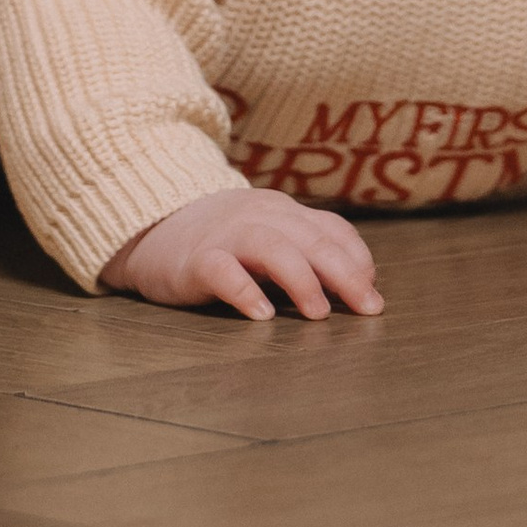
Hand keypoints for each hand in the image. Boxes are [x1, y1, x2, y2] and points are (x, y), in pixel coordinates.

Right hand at [102, 185, 384, 322]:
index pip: (330, 228)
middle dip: (344, 274)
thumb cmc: (223, 240)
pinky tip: (261, 315)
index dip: (357, 260)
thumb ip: (307, 251)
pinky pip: (222, 271)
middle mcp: (258, 216)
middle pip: (309, 238)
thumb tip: (361, 285)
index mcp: (281, 211)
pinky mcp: (196, 260)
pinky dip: (244, 291)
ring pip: (271, 248)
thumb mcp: (269, 234)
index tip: (373, 293)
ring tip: (319, 314)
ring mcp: (226, 235)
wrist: (152, 227)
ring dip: (301, 279)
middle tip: (368, 309)